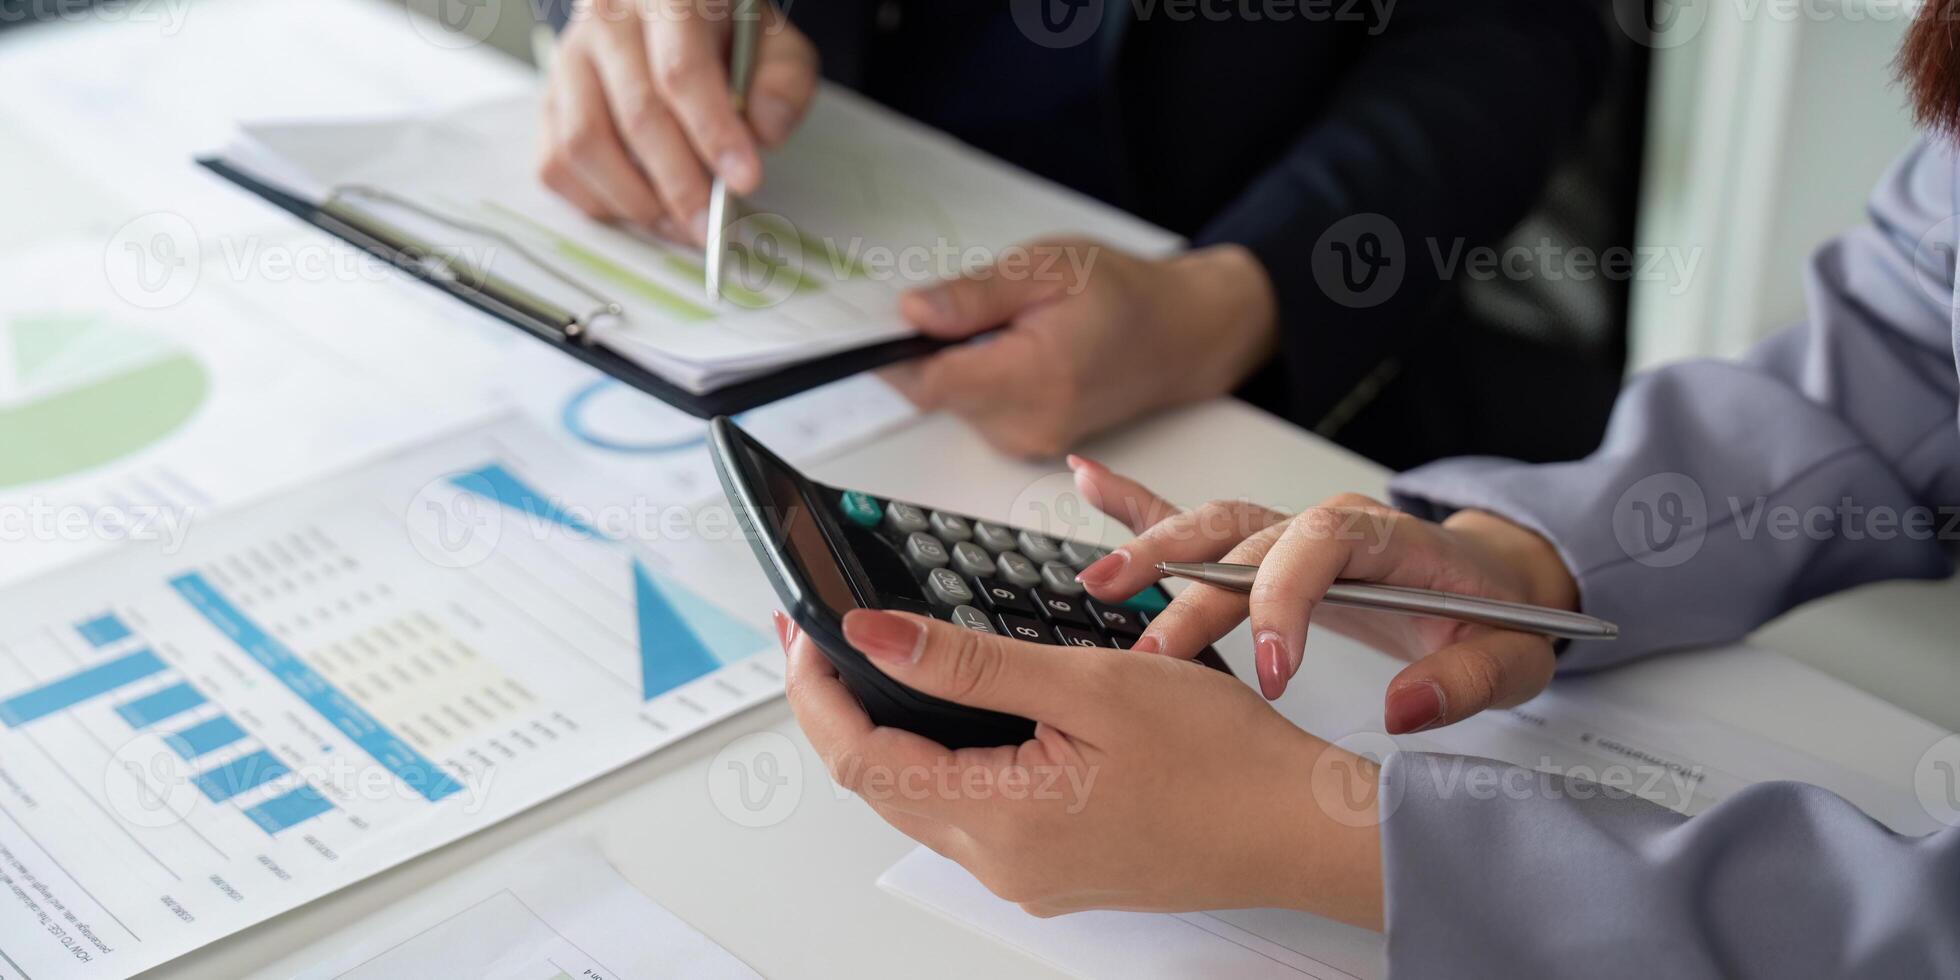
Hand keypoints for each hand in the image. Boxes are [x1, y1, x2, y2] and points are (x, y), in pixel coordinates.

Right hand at [538, 0, 816, 242]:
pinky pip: (556, 164)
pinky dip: (598, 201)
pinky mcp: (550, 99)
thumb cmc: (723, 33)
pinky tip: (642, 208)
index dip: (713, 133)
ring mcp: (568, 60)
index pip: (682, 71)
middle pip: (637, 116)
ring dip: (637, 200)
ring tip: (681, 225)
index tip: (744, 180)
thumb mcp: (772, 42)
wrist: (672, 14)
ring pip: (585, 144)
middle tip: (713, 223)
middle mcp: (606, 22)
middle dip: (680, 184)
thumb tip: (764, 132)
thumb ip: (783, 81)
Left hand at [776, 610, 1383, 924]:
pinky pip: (969, 808)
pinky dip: (941, 754)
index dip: (815, 687)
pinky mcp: (1055, 864)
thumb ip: (971, 665)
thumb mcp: (1090, 686)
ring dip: (888, 729)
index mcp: (1001, 821)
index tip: (799, 630)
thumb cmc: (1225, 765)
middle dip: (838, 704)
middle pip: (878, 782)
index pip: (859, 756)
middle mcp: (1003, 862)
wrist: (1304, 831)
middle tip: (818, 635)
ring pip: (920, 795)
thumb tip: (876, 639)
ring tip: (877, 658)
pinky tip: (955, 708)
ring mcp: (1029, 870)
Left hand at [881, 240, 1277, 457]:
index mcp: (1033, 378)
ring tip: (1007, 322)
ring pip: (954, 401)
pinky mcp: (1028, 444)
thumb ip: (976, 296)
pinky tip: (1014, 347)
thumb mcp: (1048, 268)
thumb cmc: (1121, 294)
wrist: (1181, 336)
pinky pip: (977, 409)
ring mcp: (1028, 441)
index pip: (928, 382)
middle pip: (936, 392)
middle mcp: (1026, 425)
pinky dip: (979, 376)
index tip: (866, 329)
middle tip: (964, 302)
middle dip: (931, 347)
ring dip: (958, 361)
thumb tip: (911, 313)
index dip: (891, 355)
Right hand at [1068, 458, 1580, 732]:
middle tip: (1155, 656)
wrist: (1497, 585)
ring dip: (1154, 550)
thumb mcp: (1512, 657)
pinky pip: (1199, 519)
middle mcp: (1328, 526)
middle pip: (1249, 541)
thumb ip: (1466, 682)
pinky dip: (1141, 502)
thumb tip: (1403, 707)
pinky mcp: (1267, 548)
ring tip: (1101, 585)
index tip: (1274, 670)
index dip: (1288, 598)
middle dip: (1195, 591)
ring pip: (1213, 527)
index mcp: (1390, 541)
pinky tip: (1088, 479)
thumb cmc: (1499, 619)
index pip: (1323, 545)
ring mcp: (1291, 532)